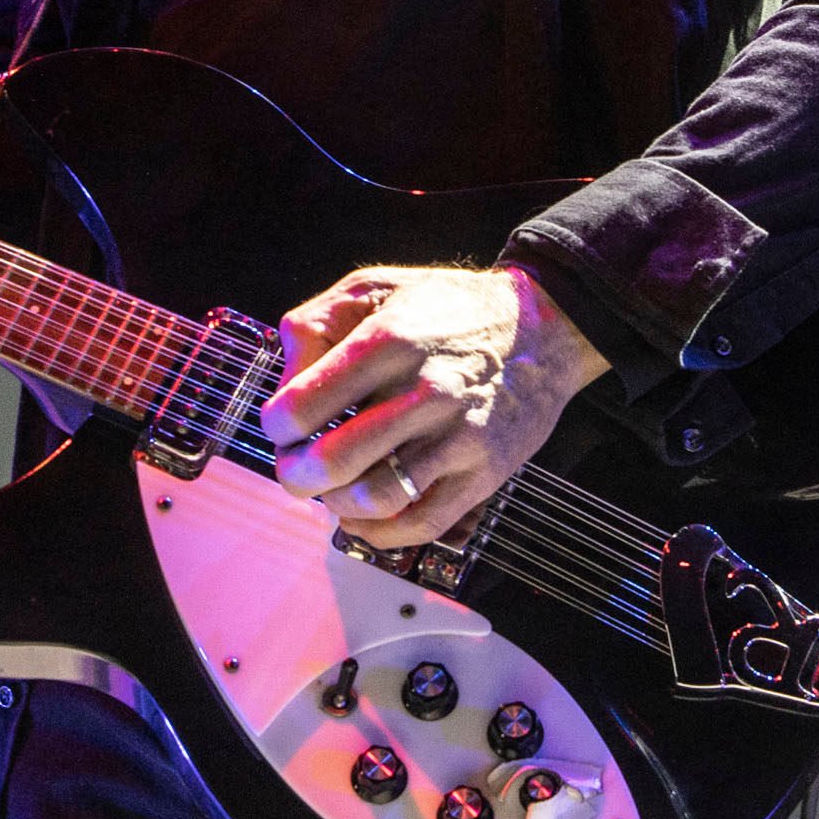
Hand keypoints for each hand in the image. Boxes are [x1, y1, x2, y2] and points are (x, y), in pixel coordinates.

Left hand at [259, 264, 604, 544]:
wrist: (542, 329)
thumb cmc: (447, 309)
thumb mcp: (374, 287)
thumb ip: (316, 324)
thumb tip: (285, 383)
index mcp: (389, 340)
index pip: (303, 404)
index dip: (276, 426)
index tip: (280, 427)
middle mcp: (425, 391)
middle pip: (333, 461)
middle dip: (295, 476)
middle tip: (294, 470)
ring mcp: (459, 438)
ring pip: (375, 499)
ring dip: (335, 504)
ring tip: (331, 489)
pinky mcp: (484, 475)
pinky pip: (421, 525)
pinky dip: (378, 531)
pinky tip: (362, 513)